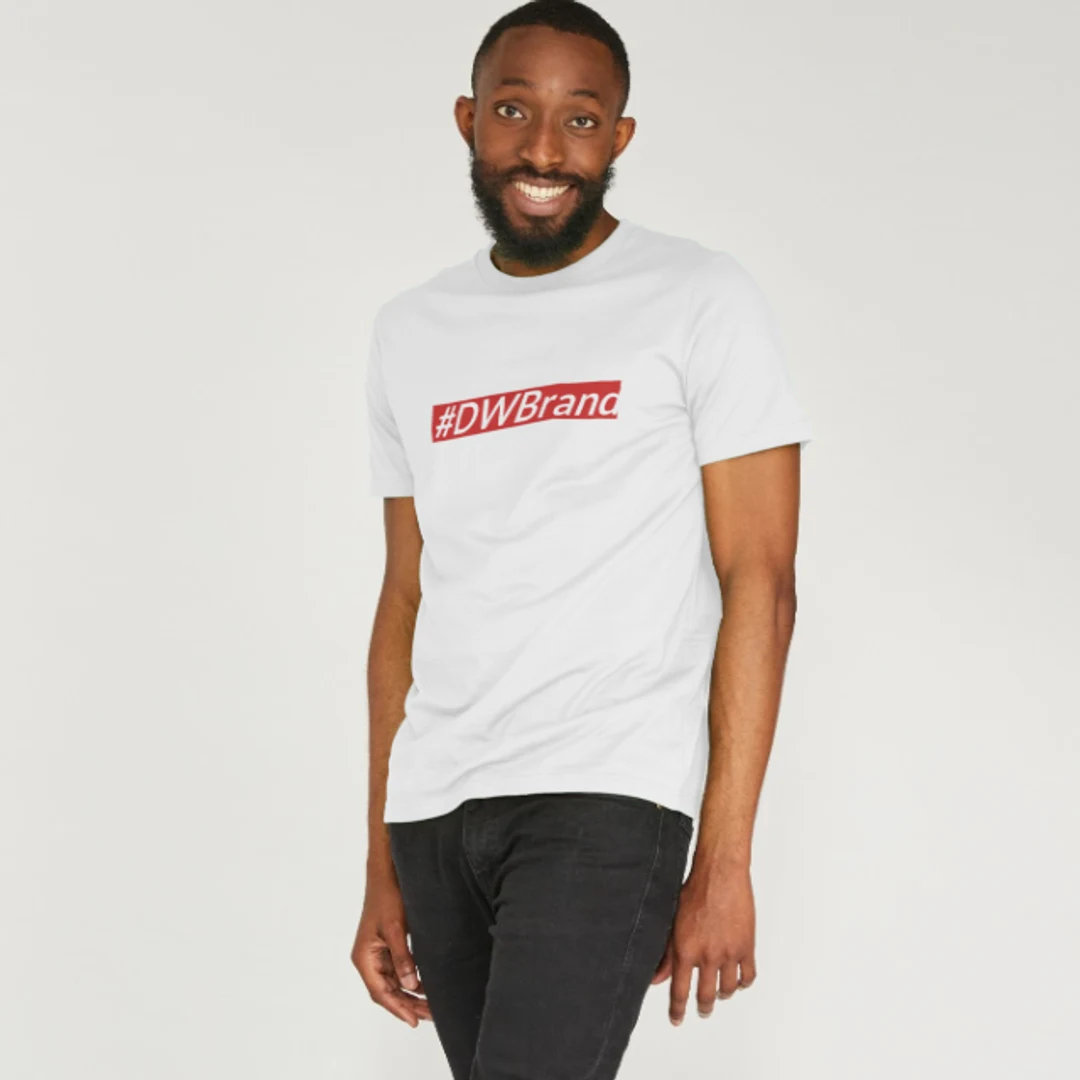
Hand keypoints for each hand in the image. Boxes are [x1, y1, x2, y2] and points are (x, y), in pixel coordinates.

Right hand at [351, 874, 431, 1026]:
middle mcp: (368, 958)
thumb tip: (410, 985)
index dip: (397, 1008)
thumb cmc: (386, 896)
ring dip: (410, 994)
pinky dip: (411, 979)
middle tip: (429, 1016)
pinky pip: (398, 969)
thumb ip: (402, 957)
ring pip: (393, 982)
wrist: (387, 873)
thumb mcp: (395, 928)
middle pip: (387, 990)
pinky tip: (425, 986)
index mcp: (364, 957)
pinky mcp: (387, 945)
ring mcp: (377, 952)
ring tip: (430, 1006)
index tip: (414, 1020)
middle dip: (407, 1004)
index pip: (380, 992)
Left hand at [651, 864, 756, 1023]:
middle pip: (706, 996)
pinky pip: (748, 976)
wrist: (719, 874)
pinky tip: (739, 980)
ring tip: (720, 992)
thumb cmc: (695, 890)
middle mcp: (708, 956)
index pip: (680, 991)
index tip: (677, 1019)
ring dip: (723, 994)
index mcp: (685, 950)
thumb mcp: (672, 921)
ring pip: (728, 989)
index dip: (678, 1009)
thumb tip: (657, 977)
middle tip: (702, 1010)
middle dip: (703, 1007)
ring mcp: (729, 953)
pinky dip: (743, 982)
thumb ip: (666, 953)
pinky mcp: (747, 946)